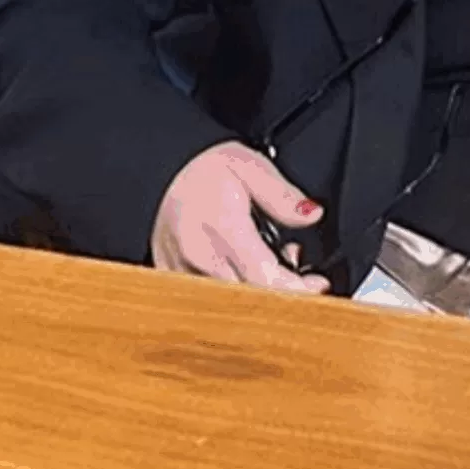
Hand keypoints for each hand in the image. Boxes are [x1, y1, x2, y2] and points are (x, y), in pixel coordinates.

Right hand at [152, 141, 329, 294]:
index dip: (299, 289)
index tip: (318, 283)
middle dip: (282, 290)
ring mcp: (182, 272)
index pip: (267, 279)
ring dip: (256, 292)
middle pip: (252, 298)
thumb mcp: (249, 165)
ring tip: (266, 264)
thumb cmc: (198, 165)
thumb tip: (311, 215)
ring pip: (229, 303)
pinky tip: (238, 271)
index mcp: (222, 228)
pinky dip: (230, 293)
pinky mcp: (171, 278)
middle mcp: (199, 257)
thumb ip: (282, 195)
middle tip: (293, 265)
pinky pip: (207, 300)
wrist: (151, 167)